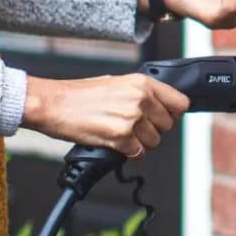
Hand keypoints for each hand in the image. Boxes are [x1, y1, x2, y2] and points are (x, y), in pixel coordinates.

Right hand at [21, 73, 189, 157]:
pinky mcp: (120, 138)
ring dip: (140, 142)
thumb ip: (141, 93)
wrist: (54, 103)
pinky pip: (138, 153)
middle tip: (134, 126)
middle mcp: (140, 99)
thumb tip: (160, 106)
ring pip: (154, 142)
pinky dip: (128, 152)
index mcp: (142, 83)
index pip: (180, 102)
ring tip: (121, 132)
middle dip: (153, 129)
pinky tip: (114, 141)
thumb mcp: (117, 83)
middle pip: (168, 125)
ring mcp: (131, 119)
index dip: (172, 113)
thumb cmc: (80, 94)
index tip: (164, 116)